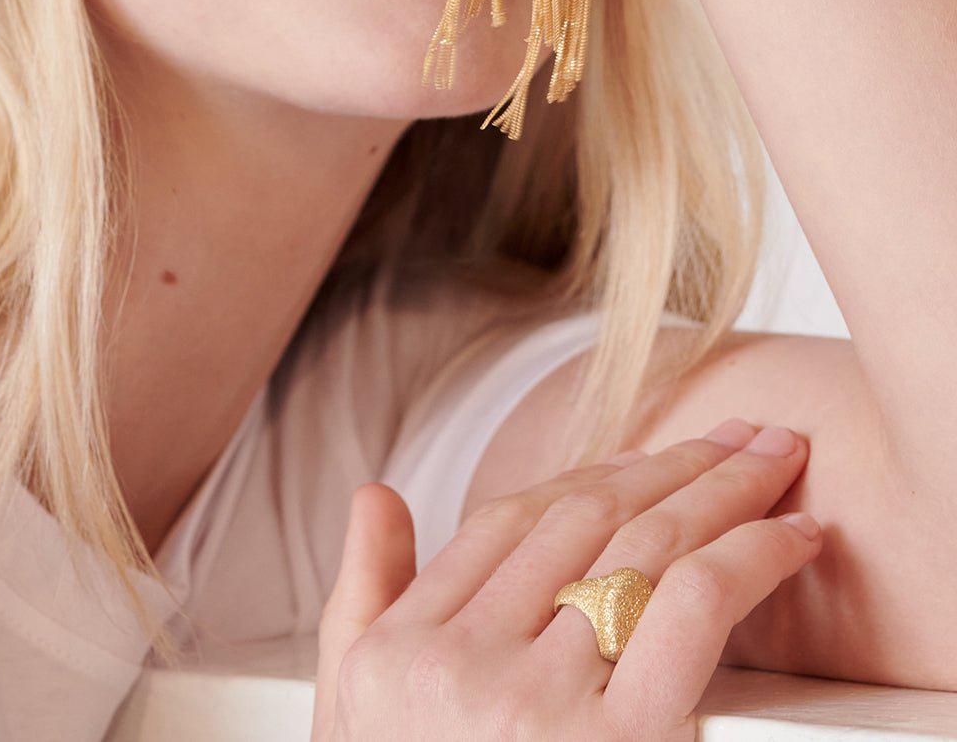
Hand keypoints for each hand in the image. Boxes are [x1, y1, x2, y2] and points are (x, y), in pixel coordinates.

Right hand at [312, 419, 820, 739]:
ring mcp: (528, 708)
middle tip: (741, 433)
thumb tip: (375, 492)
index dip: (594, 473)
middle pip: (582, 523)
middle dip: (673, 464)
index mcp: (399, 655)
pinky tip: (791, 535)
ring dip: (723, 491)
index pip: (508, 523)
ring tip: (775, 460)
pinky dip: (750, 556)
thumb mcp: (354, 720)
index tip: (658, 457)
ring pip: (642, 550)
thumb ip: (363, 599)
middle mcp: (455, 668)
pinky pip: (689, 608)